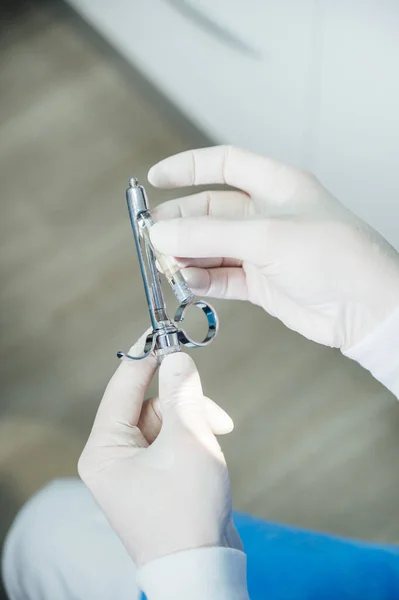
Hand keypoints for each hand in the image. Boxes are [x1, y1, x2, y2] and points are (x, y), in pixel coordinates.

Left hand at [78, 336, 240, 566]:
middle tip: (211, 411)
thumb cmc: (188, 510)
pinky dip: (194, 438)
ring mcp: (133, 469)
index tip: (164, 330)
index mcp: (104, 449)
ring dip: (194, 422)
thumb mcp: (188, 440)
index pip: (123, 385)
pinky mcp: (155, 476)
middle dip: (183, 403)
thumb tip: (176, 358)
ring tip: (217, 440)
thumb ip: (181, 392)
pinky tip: (212, 450)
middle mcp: (112, 457)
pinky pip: (172, 440)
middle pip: (149, 404)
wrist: (203, 568)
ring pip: (166, 421)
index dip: (146, 354)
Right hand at [149, 146, 398, 349]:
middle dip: (180, 223)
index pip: (225, 164)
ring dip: (187, 256)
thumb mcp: (267, 236)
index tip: (154, 178)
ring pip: (211, 247)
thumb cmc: (332, 257)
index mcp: (276, 185)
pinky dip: (202, 281)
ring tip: (167, 267)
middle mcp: (266, 215)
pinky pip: (221, 277)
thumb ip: (210, 234)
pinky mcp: (261, 282)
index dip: (188, 167)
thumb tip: (160, 234)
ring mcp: (262, 250)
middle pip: (209, 211)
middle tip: (154, 239)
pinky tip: (188, 284)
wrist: (365, 309)